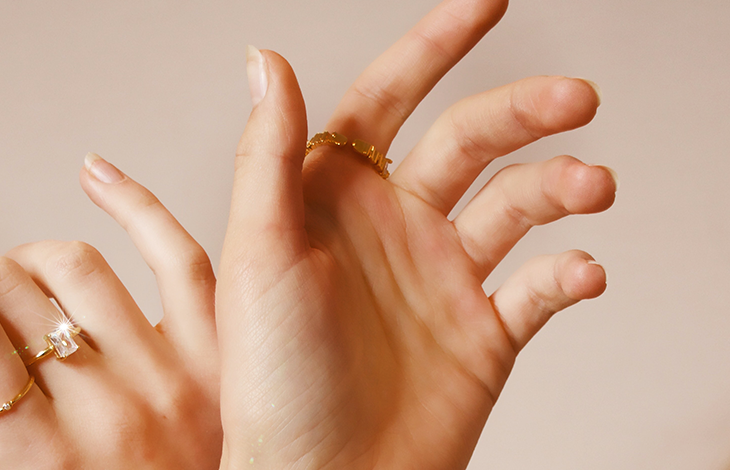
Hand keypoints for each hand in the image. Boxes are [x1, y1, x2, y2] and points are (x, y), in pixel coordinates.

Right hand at [0, 154, 220, 468]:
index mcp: (45, 457)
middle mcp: (104, 410)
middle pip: (7, 290)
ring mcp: (170, 374)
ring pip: (74, 265)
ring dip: (28, 256)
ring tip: (19, 272)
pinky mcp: (219, 351)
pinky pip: (177, 254)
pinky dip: (134, 205)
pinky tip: (98, 176)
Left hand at [217, 0, 615, 467]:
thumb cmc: (273, 378)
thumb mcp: (259, 251)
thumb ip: (269, 153)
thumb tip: (268, 57)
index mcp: (335, 196)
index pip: (388, 97)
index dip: (433, 45)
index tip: (485, 1)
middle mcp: (393, 225)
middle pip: (469, 139)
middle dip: (523, 110)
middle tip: (575, 98)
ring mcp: (443, 276)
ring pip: (517, 204)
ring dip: (559, 186)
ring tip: (590, 184)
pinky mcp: (485, 331)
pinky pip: (541, 287)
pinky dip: (569, 273)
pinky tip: (578, 272)